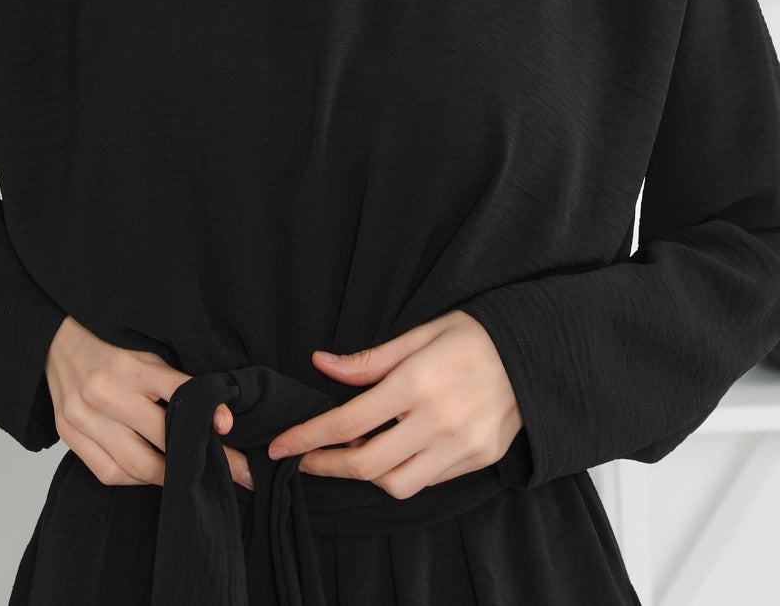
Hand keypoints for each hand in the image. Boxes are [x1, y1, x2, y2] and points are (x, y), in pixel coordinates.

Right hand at [44, 315, 254, 490]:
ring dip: (170, 477)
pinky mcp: (69, 433)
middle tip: (230, 469)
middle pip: (162, 439)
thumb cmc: (111, 342)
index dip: (210, 414)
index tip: (231, 428)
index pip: (181, 394)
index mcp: (132, 366)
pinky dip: (135, 479)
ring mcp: (84, 416)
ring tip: (193, 477)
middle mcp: (106, 392)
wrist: (56, 338)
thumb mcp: (146, 348)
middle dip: (200, 458)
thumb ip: (174, 380)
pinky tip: (151, 474)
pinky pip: (109, 472)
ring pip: (137, 465)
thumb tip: (219, 416)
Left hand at [265, 310, 523, 498]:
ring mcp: (459, 446)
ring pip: (396, 484)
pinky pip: (427, 481)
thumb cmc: (475, 335)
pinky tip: (392, 453)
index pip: (348, 421)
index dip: (308, 436)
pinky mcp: (477, 461)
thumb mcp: (422, 333)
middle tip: (304, 459)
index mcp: (417, 383)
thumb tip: (322, 363)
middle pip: (366, 464)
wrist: (537, 353)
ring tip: (351, 455)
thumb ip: (370, 358)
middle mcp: (437, 421)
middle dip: (326, 465)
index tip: (281, 445)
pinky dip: (401, 474)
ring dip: (366, 475)